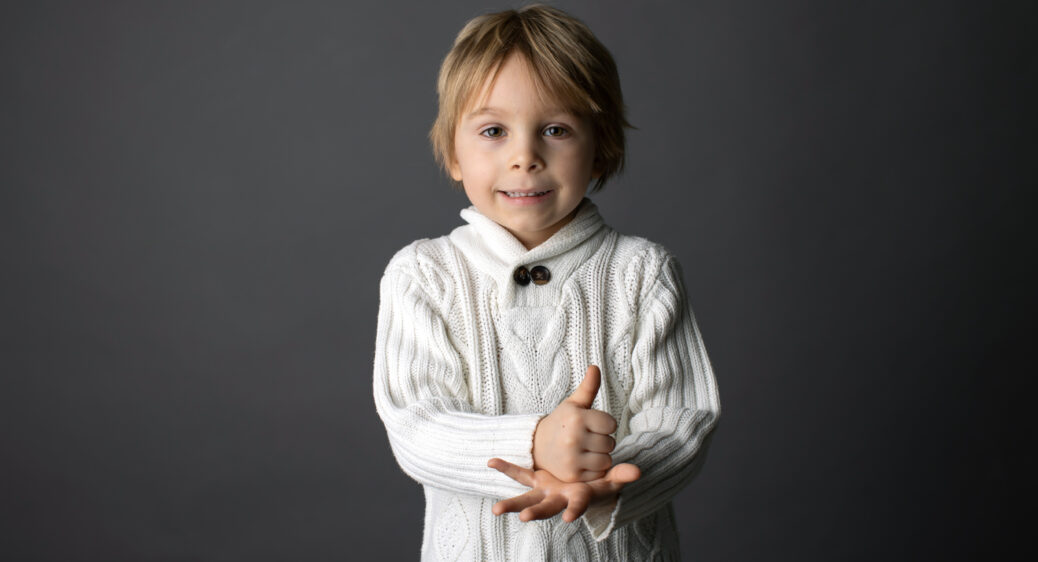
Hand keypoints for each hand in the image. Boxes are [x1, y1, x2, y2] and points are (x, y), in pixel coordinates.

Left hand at [487, 458, 640, 522]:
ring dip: (513, 505)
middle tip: (524, 519)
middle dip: (536, 513)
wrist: (583, 487)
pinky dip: (507, 468)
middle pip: (546, 509)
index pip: (578, 505)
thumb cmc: (599, 485)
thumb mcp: (611, 480)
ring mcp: (545, 492)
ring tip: (496, 510)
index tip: (569, 518)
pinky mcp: (536, 482)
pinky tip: (492, 461)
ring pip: (527, 499)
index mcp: (578, 498)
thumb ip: (622, 475)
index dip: (575, 511)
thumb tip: (638, 472)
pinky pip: (520, 475)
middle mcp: (558, 499)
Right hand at [533, 365, 617, 481]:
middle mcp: (574, 438)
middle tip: (587, 438)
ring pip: (606, 460)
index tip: (593, 424)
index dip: (605, 424)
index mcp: (577, 418)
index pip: (611, 424)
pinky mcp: (572, 475)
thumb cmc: (561, 422)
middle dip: (603, 441)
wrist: (537, 446)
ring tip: (585, 450)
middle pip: (610, 443)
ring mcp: (572, 458)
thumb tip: (595, 367)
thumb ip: (588, 387)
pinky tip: (581, 462)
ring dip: (600, 457)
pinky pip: (598, 474)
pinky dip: (593, 470)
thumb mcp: (573, 404)